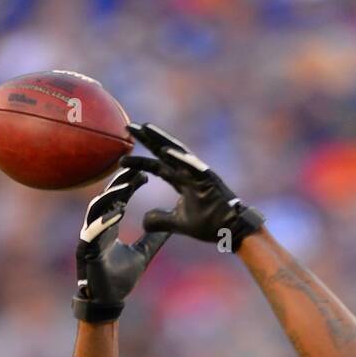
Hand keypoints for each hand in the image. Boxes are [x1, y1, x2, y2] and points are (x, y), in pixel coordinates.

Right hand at [72, 167, 169, 322]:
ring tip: (124, 187)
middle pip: (107, 199)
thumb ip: (154, 239)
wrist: (108, 301)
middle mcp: (97, 227)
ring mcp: (90, 237)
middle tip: (134, 170)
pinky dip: (104, 222)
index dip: (129, 186)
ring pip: (97, 211)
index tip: (143, 175)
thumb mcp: (143, 254)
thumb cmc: (120, 279)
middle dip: (120, 184)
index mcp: (109, 226)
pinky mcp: (86, 250)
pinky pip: (94, 232)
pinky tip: (117, 213)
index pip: (119, 200)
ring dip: (110, 198)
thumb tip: (171, 227)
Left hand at [122, 123, 264, 247]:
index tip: (122, 159)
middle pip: (165, 151)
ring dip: (161, 139)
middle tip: (129, 126)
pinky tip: (166, 150)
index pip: (157, 167)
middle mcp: (189, 172)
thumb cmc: (211, 224)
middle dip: (147, 138)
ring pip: (178, 151)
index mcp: (182, 181)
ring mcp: (200, 173)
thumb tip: (143, 222)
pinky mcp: (210, 179)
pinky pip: (193, 166)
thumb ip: (161, 220)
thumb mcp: (179, 223)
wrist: (233, 230)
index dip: (140, 162)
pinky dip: (180, 158)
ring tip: (146, 128)